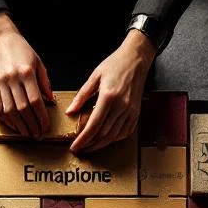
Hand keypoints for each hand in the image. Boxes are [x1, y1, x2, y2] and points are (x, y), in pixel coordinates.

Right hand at [0, 14, 51, 138]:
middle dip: (31, 125)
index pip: (35, 101)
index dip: (41, 117)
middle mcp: (10, 78)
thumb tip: (50, 101)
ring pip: (8, 111)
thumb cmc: (21, 51)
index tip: (45, 127)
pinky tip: (13, 125)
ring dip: (18, 126)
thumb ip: (44, 83)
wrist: (0, 40)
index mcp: (25, 72)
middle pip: (22, 109)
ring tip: (26, 133)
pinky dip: (5, 119)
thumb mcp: (38, 63)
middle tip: (37, 135)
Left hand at [69, 30, 154, 152]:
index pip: (93, 125)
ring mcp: (131, 110)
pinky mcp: (136, 112)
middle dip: (90, 144)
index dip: (83, 139)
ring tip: (90, 147)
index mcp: (108, 96)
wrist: (136, 58)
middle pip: (103, 134)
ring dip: (101, 144)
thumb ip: (82, 96)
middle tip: (80, 149)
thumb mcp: (94, 76)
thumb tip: (70, 111)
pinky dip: (115, 139)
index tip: (75, 146)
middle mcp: (121, 106)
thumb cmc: (115, 64)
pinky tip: (106, 140)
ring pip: (114, 136)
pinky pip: (125, 132)